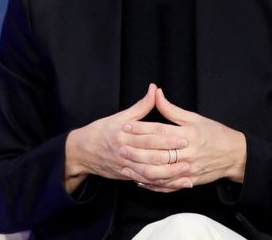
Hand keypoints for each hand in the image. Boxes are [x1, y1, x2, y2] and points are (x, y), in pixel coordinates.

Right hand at [62, 84, 188, 192]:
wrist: (82, 151)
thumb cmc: (101, 130)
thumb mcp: (119, 116)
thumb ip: (141, 105)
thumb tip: (154, 89)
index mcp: (124, 132)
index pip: (149, 134)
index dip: (167, 137)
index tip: (184, 137)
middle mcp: (124, 149)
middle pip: (151, 153)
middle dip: (171, 154)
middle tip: (189, 153)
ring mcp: (124, 164)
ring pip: (149, 171)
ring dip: (168, 172)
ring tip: (185, 170)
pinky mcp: (125, 175)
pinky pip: (144, 181)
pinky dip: (158, 183)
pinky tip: (172, 182)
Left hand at [118, 87, 245, 192]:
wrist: (235, 155)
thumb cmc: (214, 133)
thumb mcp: (195, 118)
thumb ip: (172, 109)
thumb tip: (156, 93)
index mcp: (189, 134)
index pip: (160, 132)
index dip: (141, 129)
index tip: (126, 126)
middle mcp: (188, 153)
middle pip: (157, 153)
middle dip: (137, 150)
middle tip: (120, 146)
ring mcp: (188, 169)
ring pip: (160, 173)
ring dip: (141, 170)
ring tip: (126, 165)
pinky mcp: (189, 181)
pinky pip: (168, 185)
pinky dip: (153, 184)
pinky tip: (140, 180)